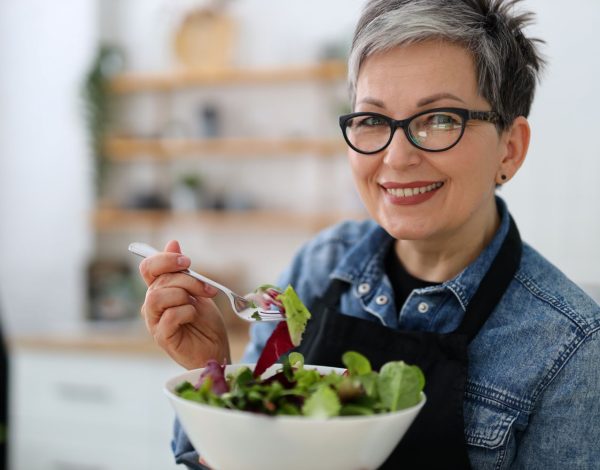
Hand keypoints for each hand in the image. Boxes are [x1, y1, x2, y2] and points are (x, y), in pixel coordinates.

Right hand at [139, 240, 230, 368]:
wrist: (216, 349)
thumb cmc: (205, 322)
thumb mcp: (198, 290)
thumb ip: (183, 271)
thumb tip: (172, 243)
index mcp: (159, 290)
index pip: (148, 267)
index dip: (165, 259)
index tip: (187, 262)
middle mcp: (152, 305)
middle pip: (159, 281)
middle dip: (187, 280)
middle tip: (206, 289)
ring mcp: (154, 321)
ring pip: (158, 296)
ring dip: (184, 295)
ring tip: (197, 304)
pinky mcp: (162, 337)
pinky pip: (169, 316)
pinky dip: (186, 312)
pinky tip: (194, 317)